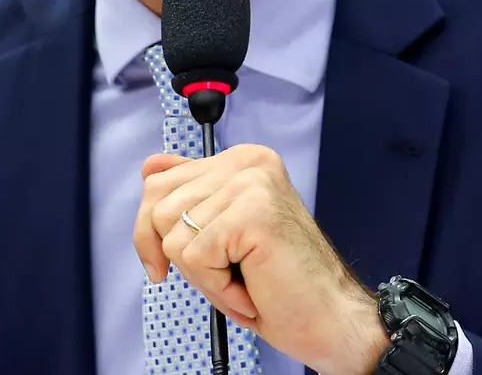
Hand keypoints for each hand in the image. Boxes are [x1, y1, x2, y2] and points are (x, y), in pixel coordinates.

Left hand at [133, 144, 390, 374]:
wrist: (333, 320)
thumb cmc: (279, 284)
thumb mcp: (222, 231)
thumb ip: (190, 194)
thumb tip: (148, 168)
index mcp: (240, 160)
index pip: (156, 180)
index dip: (153, 231)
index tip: (171, 262)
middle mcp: (246, 162)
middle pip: (158, 208)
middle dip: (180, 257)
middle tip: (229, 273)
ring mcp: (251, 184)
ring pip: (173, 237)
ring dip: (204, 276)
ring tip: (244, 279)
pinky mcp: (253, 213)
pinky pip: (195, 258)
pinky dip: (217, 288)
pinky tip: (251, 289)